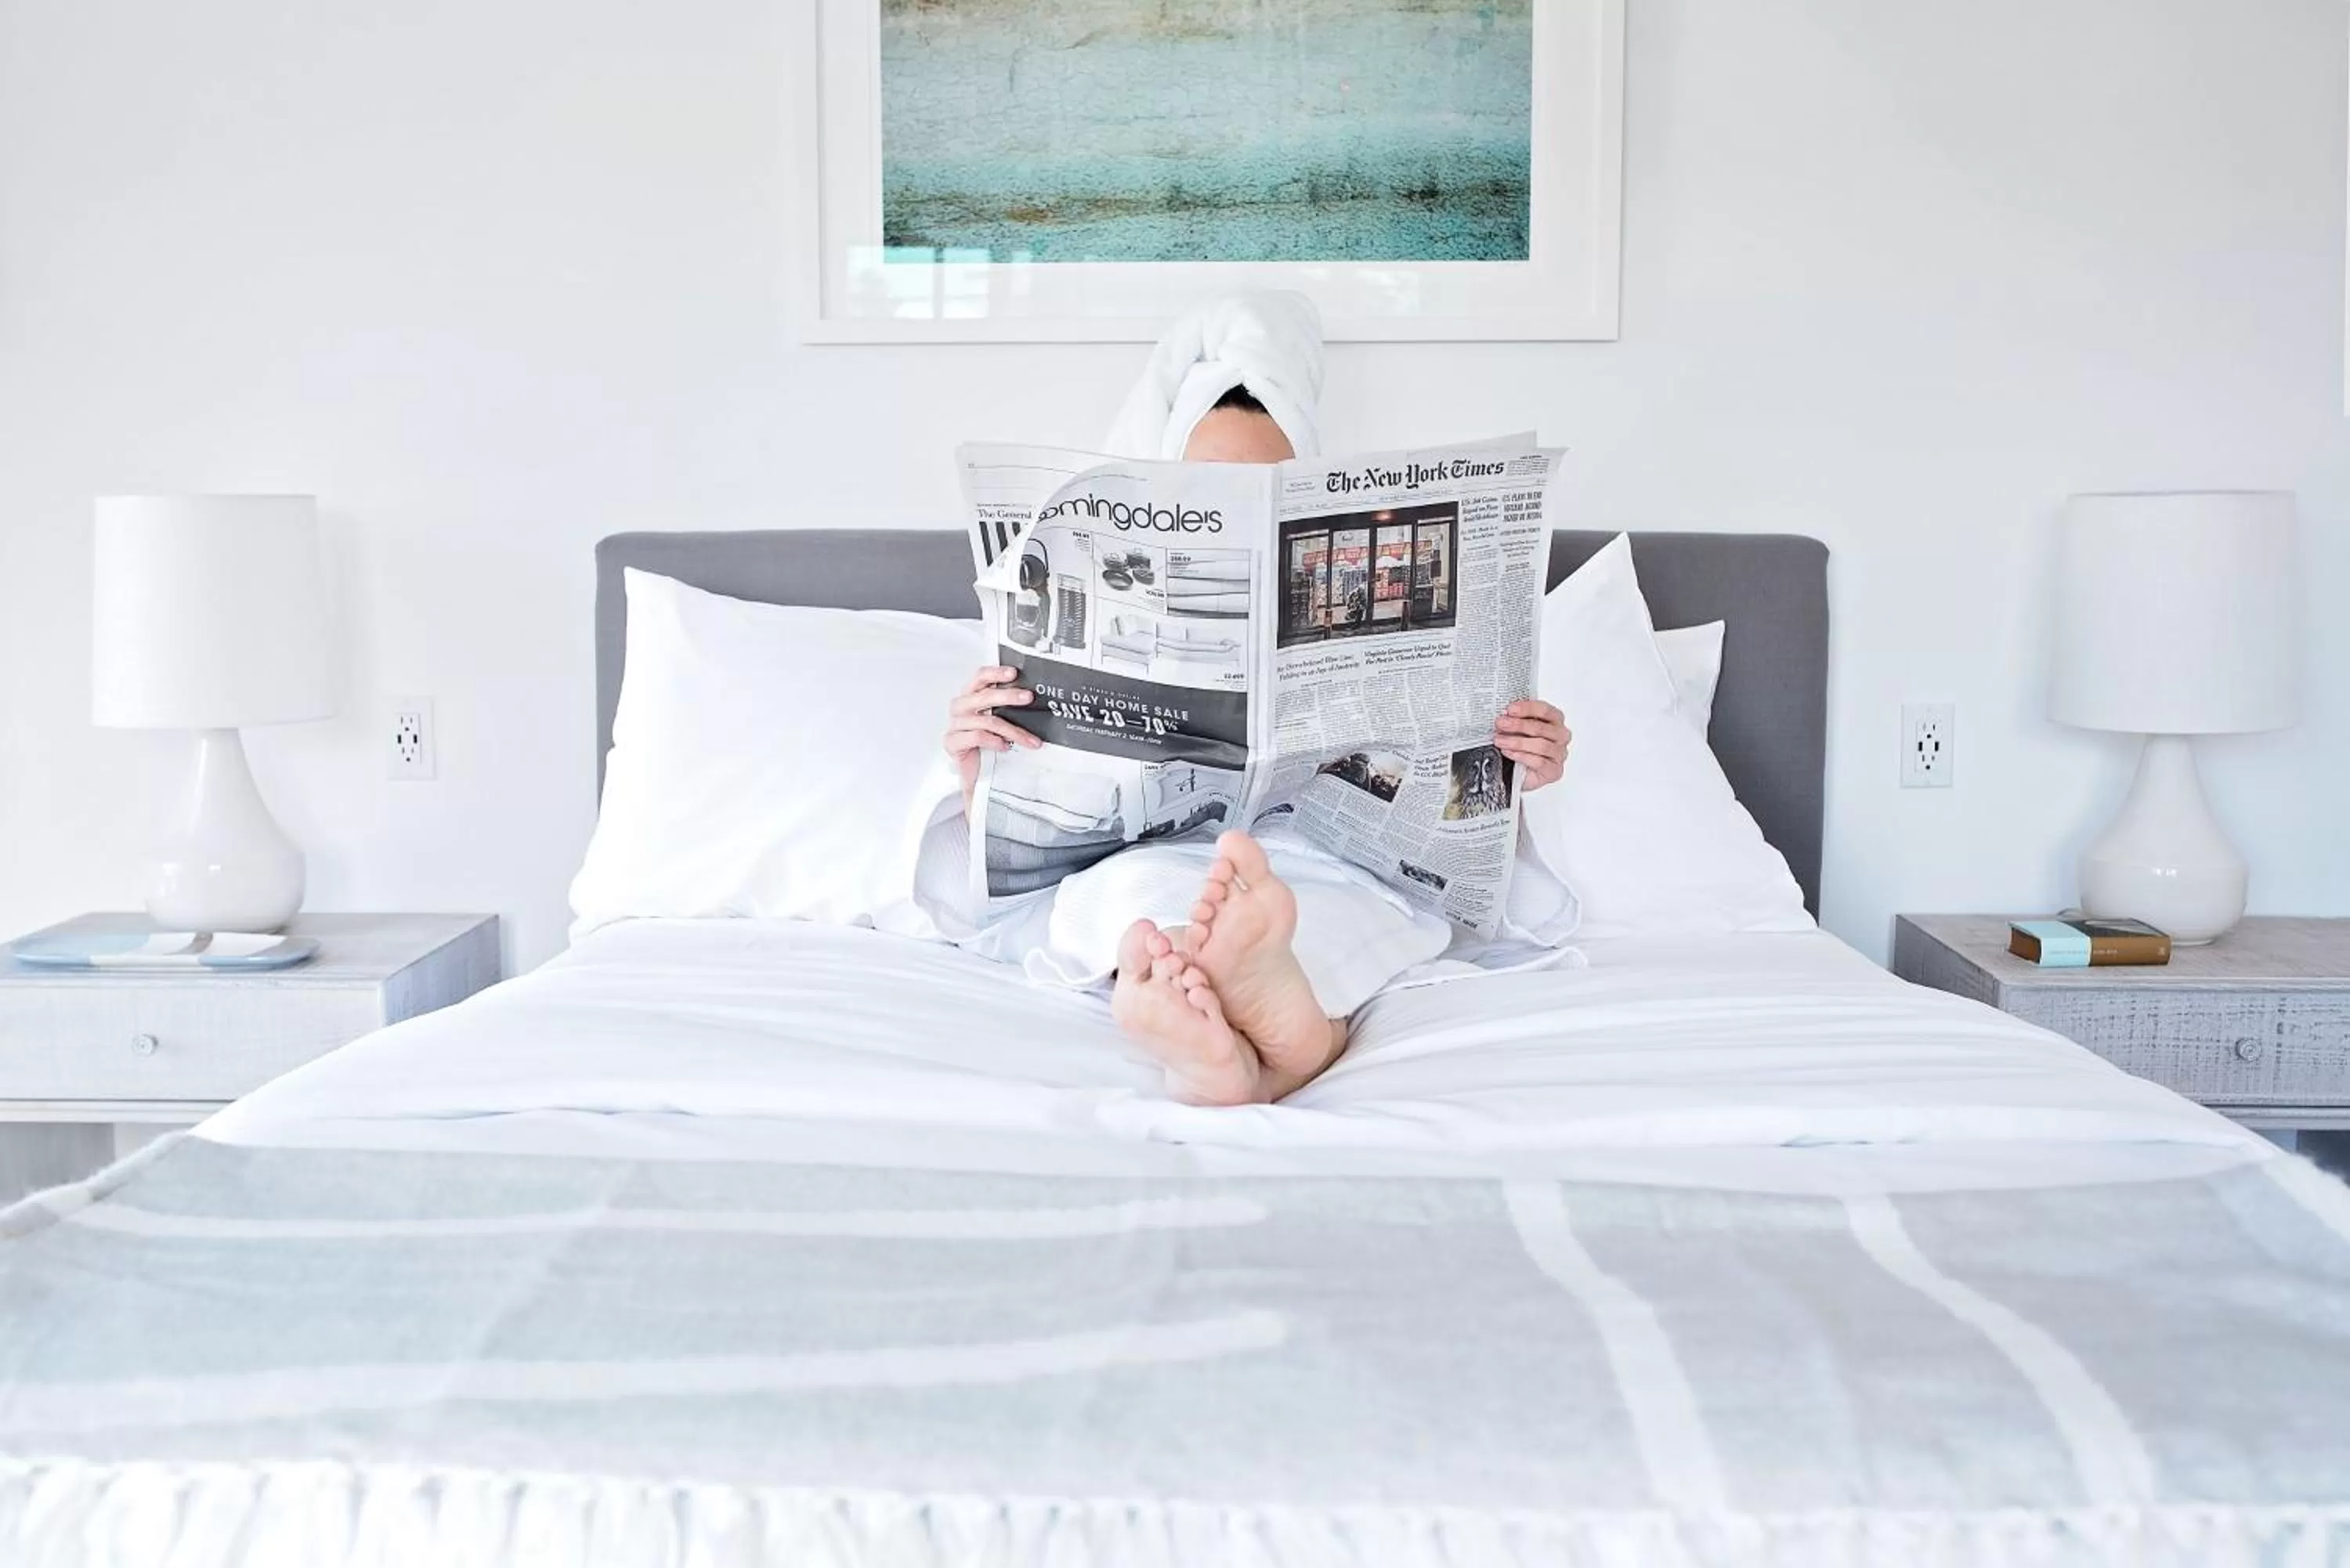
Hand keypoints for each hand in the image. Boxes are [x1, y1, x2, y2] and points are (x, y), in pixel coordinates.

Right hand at [946, 665, 1042, 807]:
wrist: (976, 775)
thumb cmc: (988, 745)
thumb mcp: (1001, 723)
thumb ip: (1009, 709)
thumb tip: (1032, 699)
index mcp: (970, 697)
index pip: (980, 678)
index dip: (996, 673)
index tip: (1014, 673)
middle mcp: (960, 708)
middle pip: (983, 696)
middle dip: (1009, 696)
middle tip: (1028, 698)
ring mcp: (955, 725)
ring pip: (986, 720)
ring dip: (1013, 730)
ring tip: (1030, 739)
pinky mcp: (952, 742)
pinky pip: (976, 736)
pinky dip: (994, 741)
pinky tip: (1005, 747)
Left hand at [1494, 699, 1570, 792]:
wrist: (1520, 772)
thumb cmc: (1522, 747)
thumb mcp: (1518, 729)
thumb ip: (1515, 719)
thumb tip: (1504, 715)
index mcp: (1555, 719)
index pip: (1545, 710)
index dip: (1527, 708)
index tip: (1510, 709)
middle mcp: (1561, 735)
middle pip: (1541, 728)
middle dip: (1518, 725)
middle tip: (1500, 724)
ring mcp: (1559, 754)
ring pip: (1541, 745)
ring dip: (1517, 742)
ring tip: (1500, 740)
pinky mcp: (1554, 770)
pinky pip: (1539, 762)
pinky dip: (1520, 756)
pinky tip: (1508, 752)